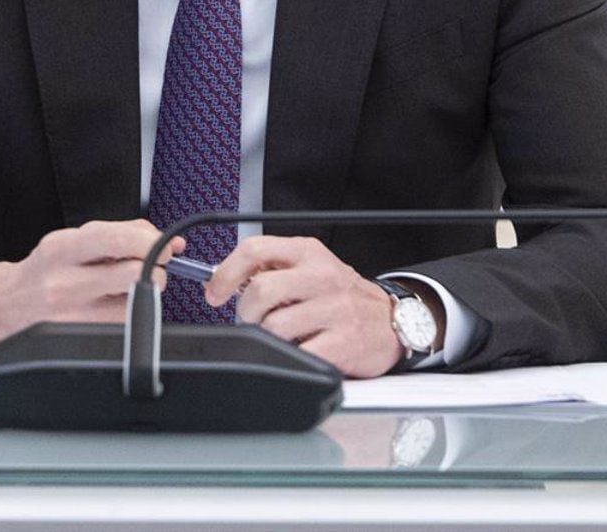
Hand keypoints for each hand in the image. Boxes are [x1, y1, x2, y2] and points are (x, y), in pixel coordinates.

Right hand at [0, 219, 182, 358]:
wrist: (5, 308)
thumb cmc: (46, 270)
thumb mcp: (72, 241)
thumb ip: (122, 234)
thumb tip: (171, 243)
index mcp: (61, 249)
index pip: (114, 239)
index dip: (149, 242)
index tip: (165, 246)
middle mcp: (63, 283)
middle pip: (133, 275)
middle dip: (154, 270)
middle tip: (150, 268)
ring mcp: (71, 317)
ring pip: (135, 305)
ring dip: (144, 296)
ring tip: (128, 290)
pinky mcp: (80, 342)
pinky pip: (124, 327)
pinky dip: (130, 316)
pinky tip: (114, 308)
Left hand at [202, 235, 403, 377]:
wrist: (391, 321)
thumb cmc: (343, 297)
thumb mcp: (311, 268)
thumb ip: (272, 269)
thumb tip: (224, 280)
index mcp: (309, 253)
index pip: (255, 250)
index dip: (226, 273)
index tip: (215, 292)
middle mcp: (322, 276)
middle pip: (260, 291)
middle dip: (246, 312)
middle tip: (254, 320)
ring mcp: (334, 310)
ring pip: (273, 326)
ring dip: (266, 337)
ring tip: (281, 336)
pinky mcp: (342, 343)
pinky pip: (296, 352)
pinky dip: (289, 355)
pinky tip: (300, 348)